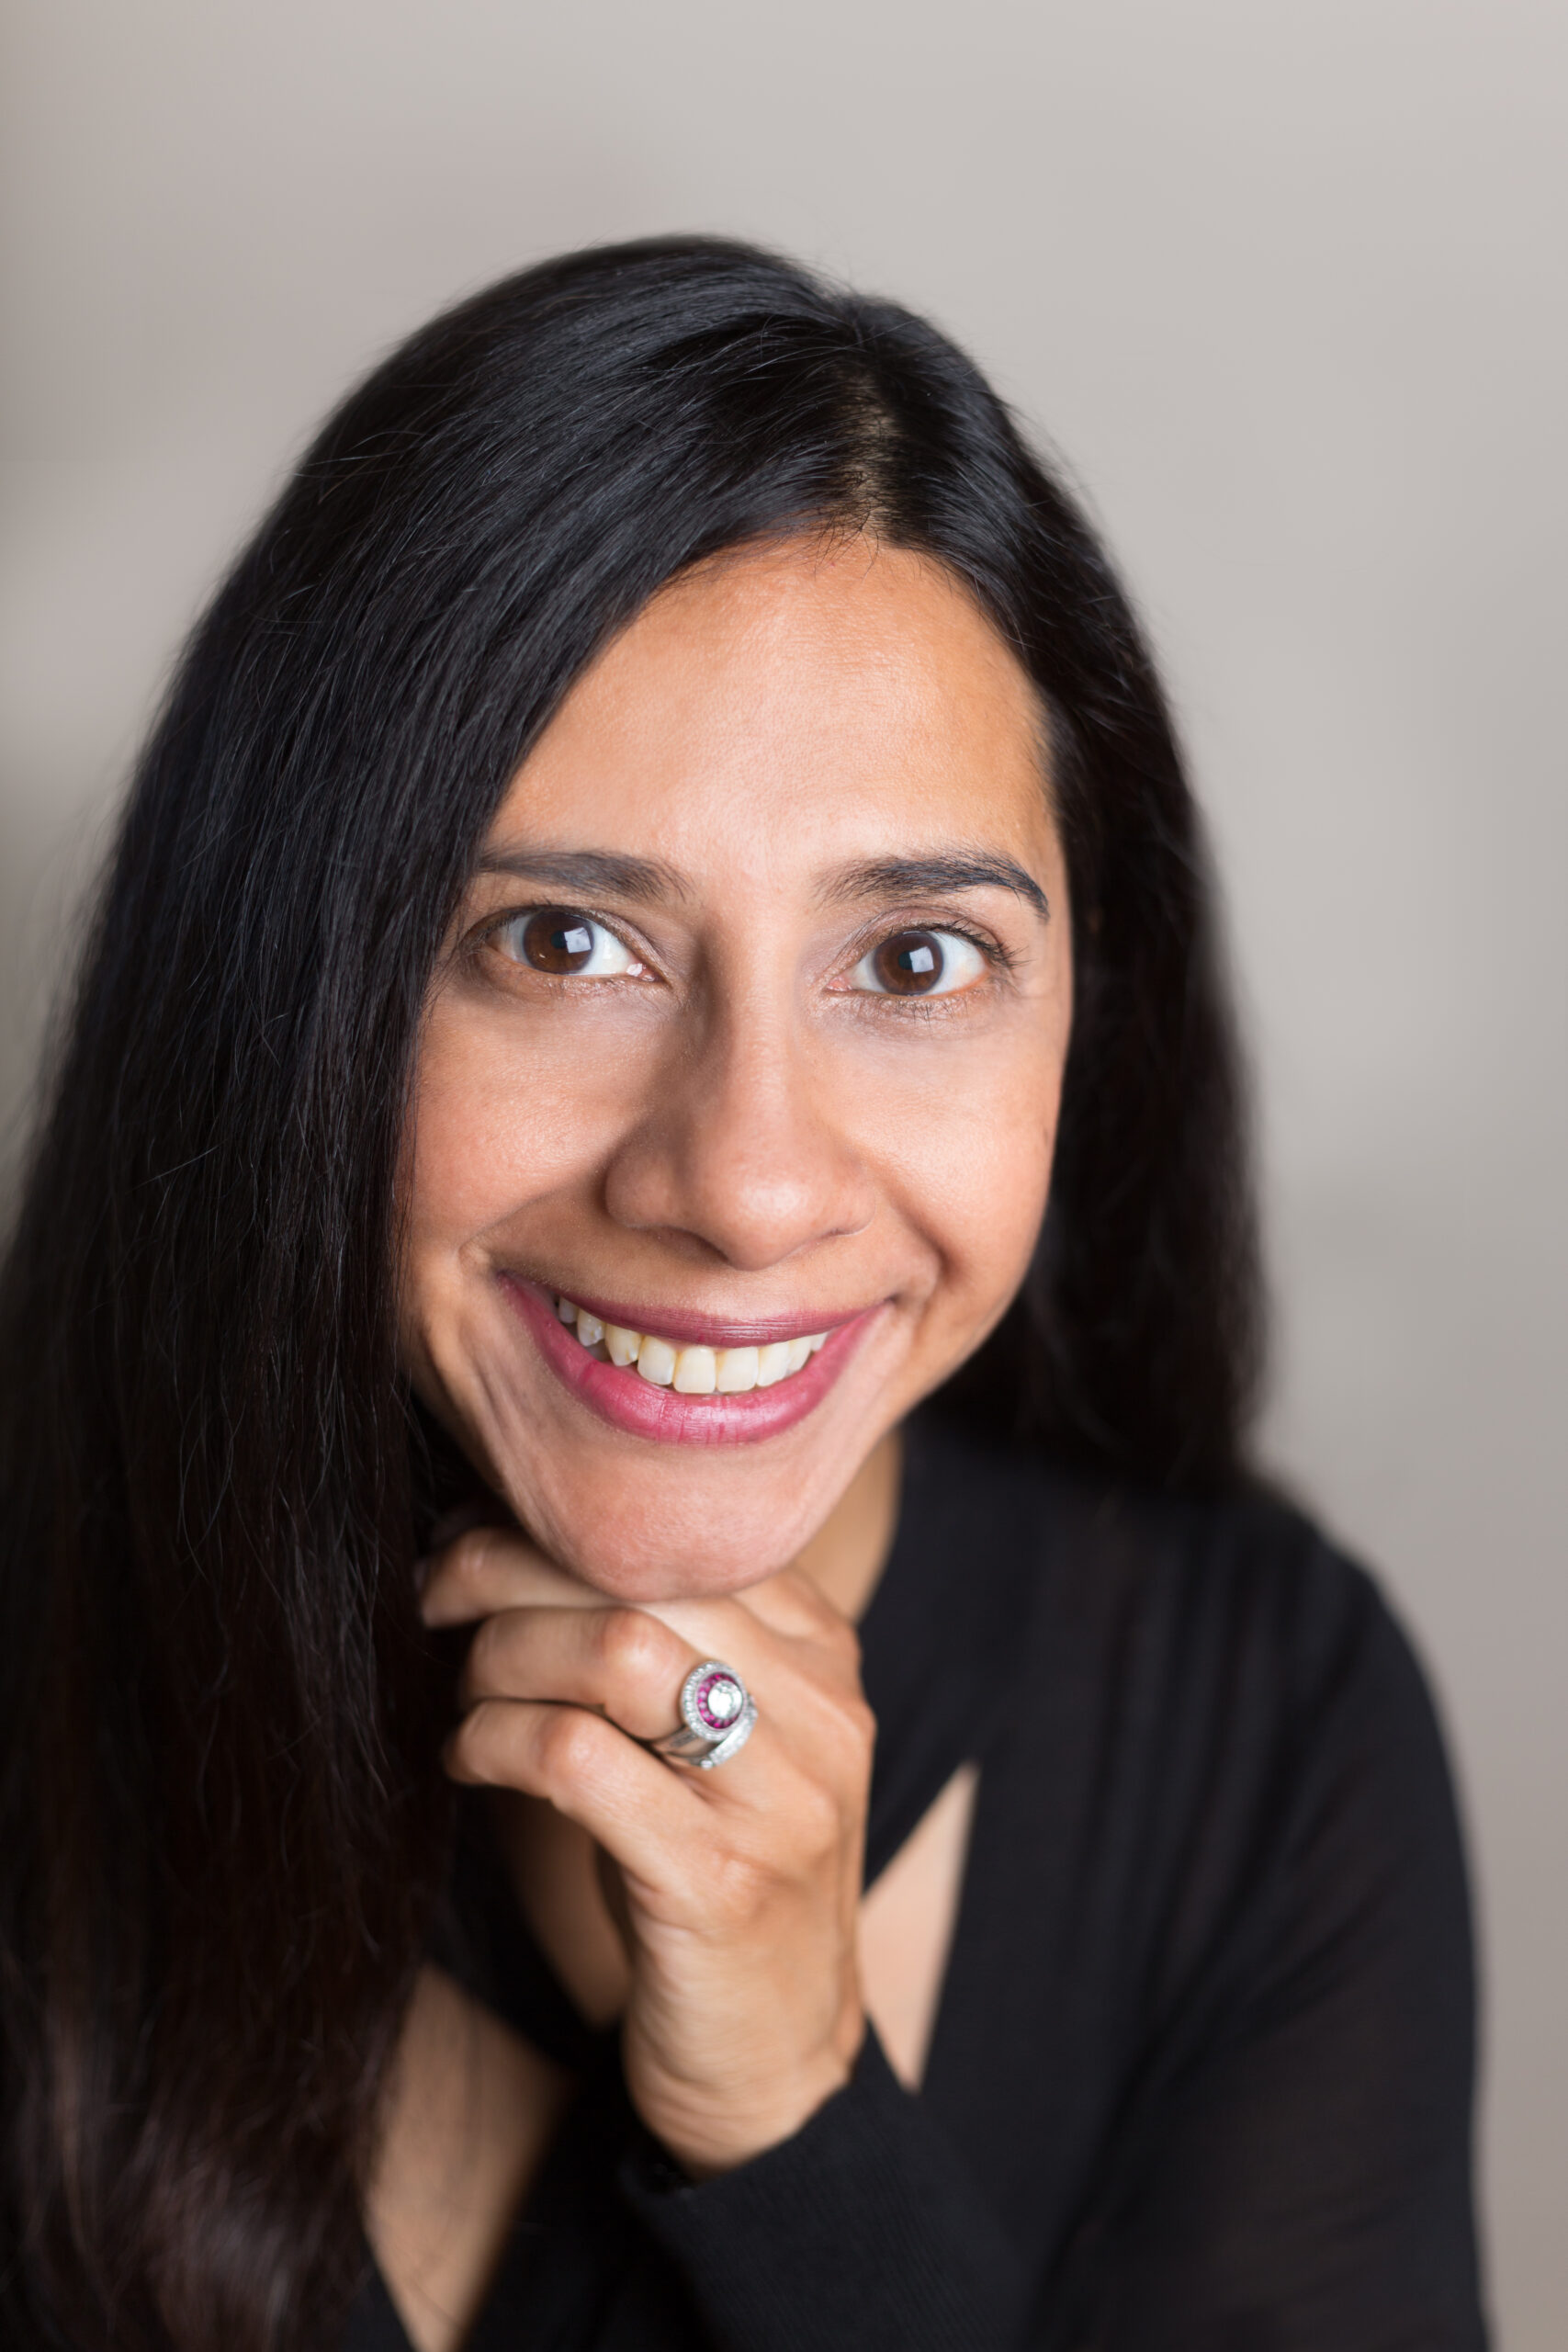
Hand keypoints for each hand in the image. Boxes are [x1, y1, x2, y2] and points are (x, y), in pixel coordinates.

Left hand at [420, 1529, 873, 2174]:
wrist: (776, 2057)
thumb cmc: (712, 1872)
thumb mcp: (718, 1737)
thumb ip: (663, 1638)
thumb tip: (500, 1533)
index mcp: (823, 1653)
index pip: (684, 1530)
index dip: (558, 1519)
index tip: (473, 1534)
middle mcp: (819, 1708)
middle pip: (642, 1574)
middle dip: (506, 1565)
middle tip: (431, 1592)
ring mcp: (780, 1796)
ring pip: (612, 1650)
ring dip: (499, 1655)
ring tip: (459, 1687)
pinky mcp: (718, 1881)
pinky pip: (577, 1760)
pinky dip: (495, 1739)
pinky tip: (466, 1758)